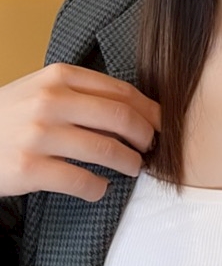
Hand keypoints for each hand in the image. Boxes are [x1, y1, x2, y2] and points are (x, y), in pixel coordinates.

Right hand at [0, 63, 160, 201]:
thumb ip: (79, 92)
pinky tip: (100, 188)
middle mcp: (50, 101)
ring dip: (129, 163)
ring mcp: (39, 134)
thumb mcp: (40, 89)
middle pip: (120, 117)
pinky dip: (98, 188)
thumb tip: (135, 109)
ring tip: (133, 168)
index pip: (120, 90)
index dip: (149, 110)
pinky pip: (80, 181)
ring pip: (106, 150)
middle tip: (151, 148)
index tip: (162, 123)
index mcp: (59, 76)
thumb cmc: (11, 116)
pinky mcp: (29, 168)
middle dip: (146, 136)